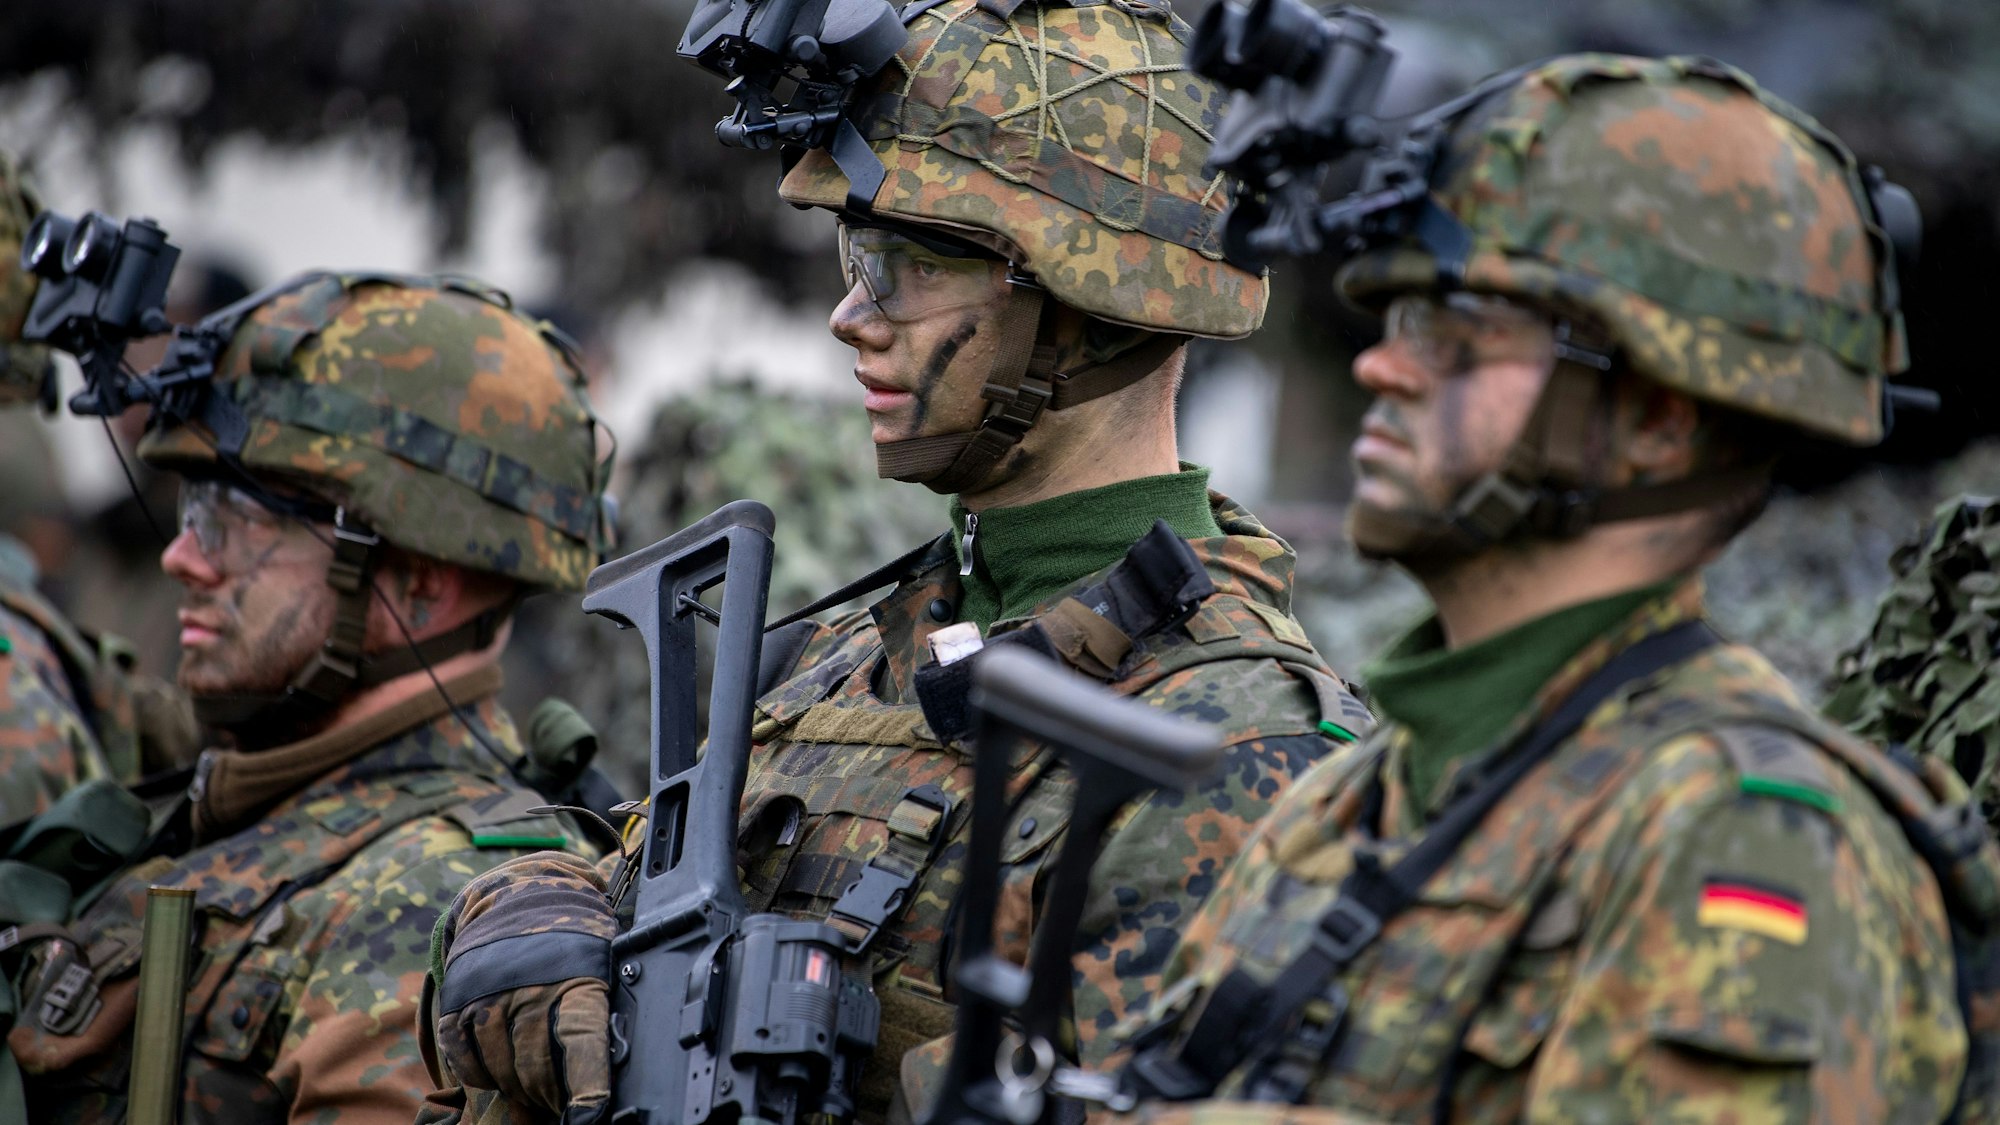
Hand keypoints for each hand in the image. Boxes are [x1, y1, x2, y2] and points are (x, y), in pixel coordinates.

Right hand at [430, 851, 618, 1124]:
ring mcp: (491, 993)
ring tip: (533, 1089)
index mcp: (579, 977)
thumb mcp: (603, 961)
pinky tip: (499, 1070)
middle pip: (537, 1066)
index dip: (587, 1087)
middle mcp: (533, 986)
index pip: (583, 1042)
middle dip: (551, 1094)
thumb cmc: (574, 938)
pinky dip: (481, 1074)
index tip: (589, 1114)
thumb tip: (612, 1067)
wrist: (519, 891)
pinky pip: (465, 1058)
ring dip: (517, 1087)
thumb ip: (601, 1011)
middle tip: (560, 1101)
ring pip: (501, 1067)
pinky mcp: (458, 999)